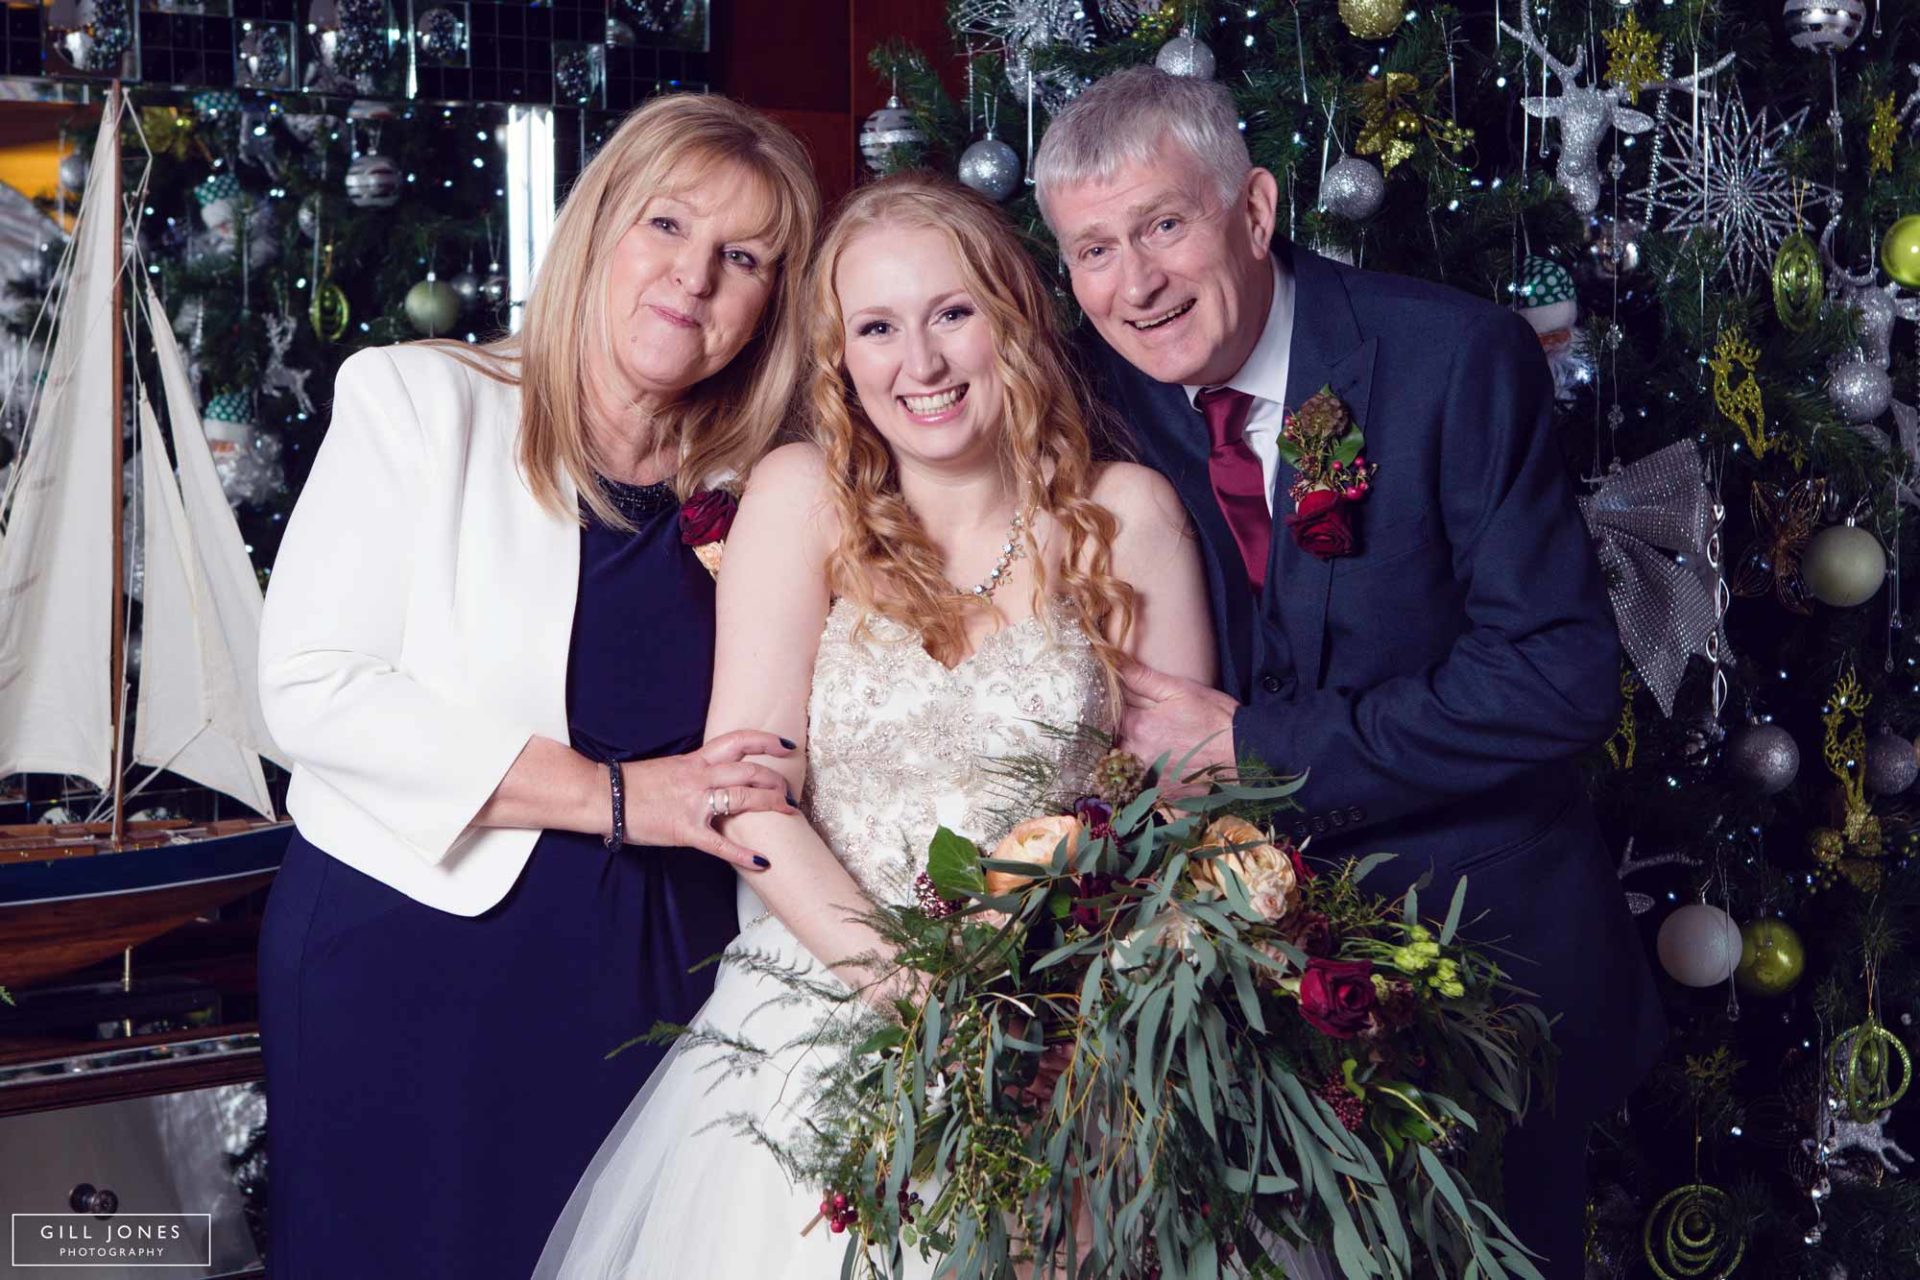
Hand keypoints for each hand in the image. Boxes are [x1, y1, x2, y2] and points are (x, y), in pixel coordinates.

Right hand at [620, 730, 797, 870]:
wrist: (603, 796)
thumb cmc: (634, 785)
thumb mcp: (672, 767)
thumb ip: (697, 769)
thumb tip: (720, 773)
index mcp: (696, 760)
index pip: (738, 740)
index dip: (767, 741)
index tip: (788, 745)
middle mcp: (699, 777)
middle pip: (750, 770)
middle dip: (777, 780)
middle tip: (790, 793)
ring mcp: (693, 803)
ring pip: (742, 797)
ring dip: (771, 804)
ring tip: (787, 812)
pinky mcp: (684, 830)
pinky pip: (719, 842)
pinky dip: (743, 853)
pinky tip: (761, 860)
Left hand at [1117, 660, 1239, 788]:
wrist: (1244, 752)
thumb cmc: (1214, 717)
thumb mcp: (1179, 690)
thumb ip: (1141, 677)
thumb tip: (1111, 660)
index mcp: (1138, 726)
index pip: (1107, 716)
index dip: (1112, 708)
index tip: (1122, 705)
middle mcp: (1138, 755)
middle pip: (1114, 742)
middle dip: (1120, 734)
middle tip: (1142, 727)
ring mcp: (1148, 779)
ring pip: (1124, 766)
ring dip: (1130, 757)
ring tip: (1153, 747)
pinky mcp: (1161, 795)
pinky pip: (1140, 788)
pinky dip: (1144, 778)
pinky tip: (1162, 767)